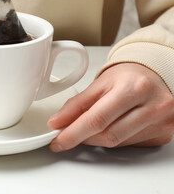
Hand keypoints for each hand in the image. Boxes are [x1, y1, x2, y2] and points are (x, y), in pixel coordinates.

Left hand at [47, 63, 173, 151]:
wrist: (156, 75)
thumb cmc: (128, 76)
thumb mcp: (99, 83)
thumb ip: (76, 104)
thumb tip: (57, 123)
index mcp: (134, 88)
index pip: (97, 119)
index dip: (73, 133)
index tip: (57, 140)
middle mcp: (153, 106)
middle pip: (107, 135)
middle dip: (82, 138)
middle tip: (66, 137)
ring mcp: (161, 123)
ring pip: (117, 143)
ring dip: (96, 140)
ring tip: (87, 129)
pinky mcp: (163, 135)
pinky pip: (129, 145)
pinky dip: (112, 139)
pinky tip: (108, 129)